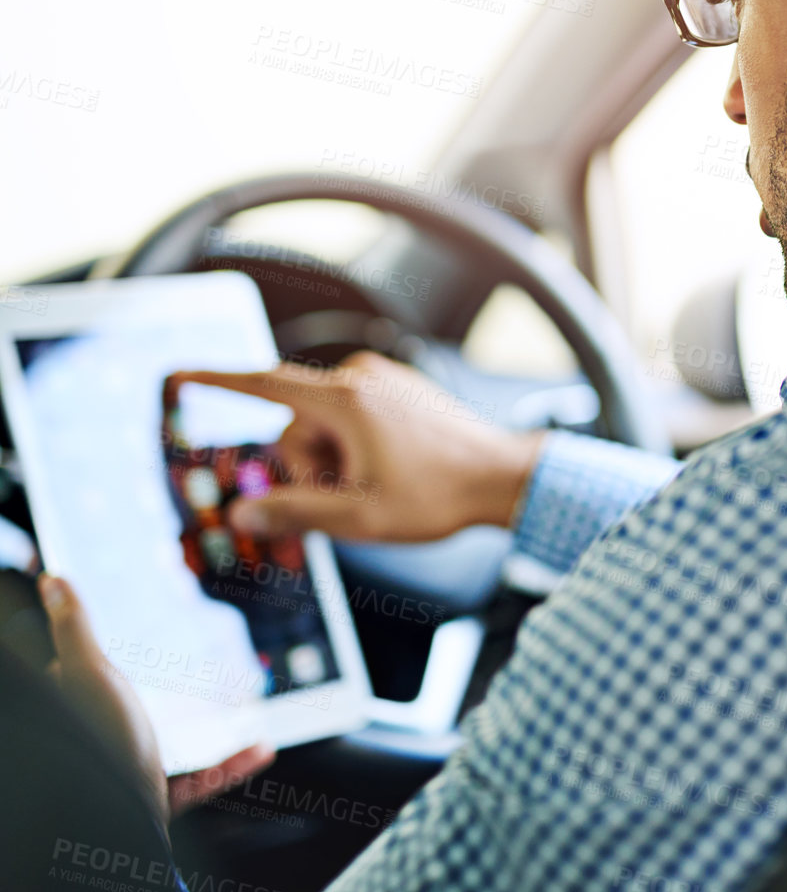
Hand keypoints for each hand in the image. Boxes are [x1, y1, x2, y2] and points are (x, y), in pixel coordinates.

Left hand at [38, 574, 274, 827]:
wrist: (125, 824)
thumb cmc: (106, 747)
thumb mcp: (89, 676)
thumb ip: (74, 629)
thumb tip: (51, 577)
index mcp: (82, 711)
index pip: (72, 679)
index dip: (80, 659)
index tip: (113, 638)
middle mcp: (102, 745)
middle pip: (121, 716)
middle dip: (152, 699)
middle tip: (180, 671)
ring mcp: (131, 777)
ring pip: (167, 752)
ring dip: (205, 735)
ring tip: (233, 713)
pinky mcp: (160, 805)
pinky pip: (200, 782)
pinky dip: (230, 766)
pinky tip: (262, 749)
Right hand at [165, 352, 544, 543]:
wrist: (502, 477)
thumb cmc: (438, 496)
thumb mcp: (360, 518)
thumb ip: (296, 513)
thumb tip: (244, 514)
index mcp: (345, 399)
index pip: (263, 384)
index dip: (215, 381)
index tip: (178, 374)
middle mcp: (359, 377)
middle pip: (295, 428)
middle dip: (309, 471)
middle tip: (350, 500)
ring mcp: (379, 379)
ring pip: (322, 429)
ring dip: (333, 465)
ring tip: (374, 488)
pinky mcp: (394, 389)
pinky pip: (348, 421)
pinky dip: (351, 451)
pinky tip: (386, 473)